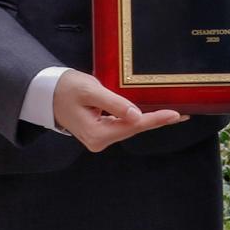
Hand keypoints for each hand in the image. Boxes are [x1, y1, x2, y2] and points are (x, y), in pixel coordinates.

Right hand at [52, 70, 186, 152]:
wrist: (47, 92)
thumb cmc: (66, 88)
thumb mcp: (91, 91)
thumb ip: (114, 103)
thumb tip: (136, 116)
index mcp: (97, 134)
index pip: (133, 125)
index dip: (155, 119)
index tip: (175, 115)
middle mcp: (99, 141)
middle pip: (134, 129)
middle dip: (157, 121)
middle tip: (182, 114)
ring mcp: (99, 138)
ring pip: (130, 128)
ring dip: (149, 120)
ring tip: (172, 114)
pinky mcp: (100, 132)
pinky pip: (123, 125)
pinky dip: (137, 119)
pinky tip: (151, 114)